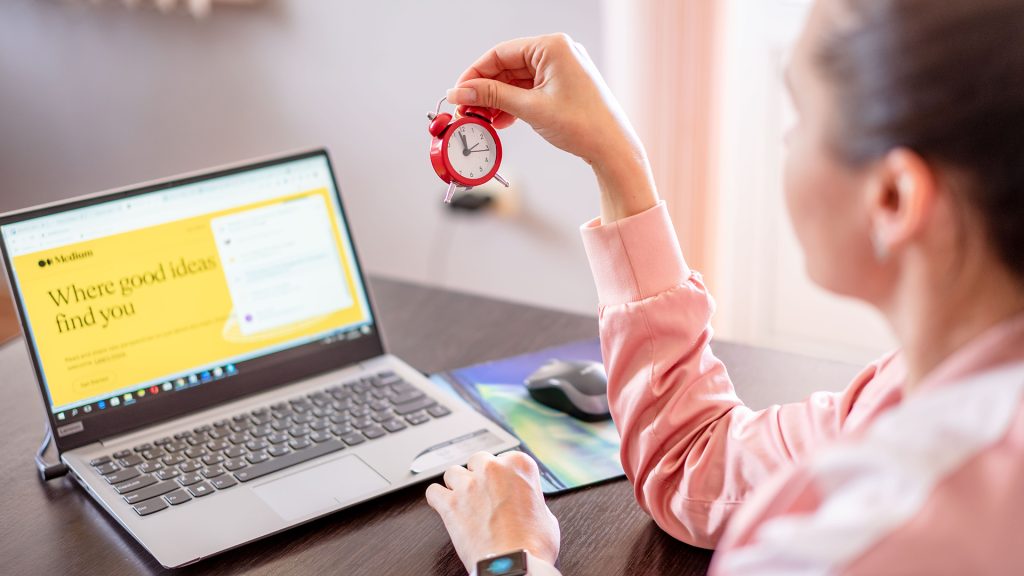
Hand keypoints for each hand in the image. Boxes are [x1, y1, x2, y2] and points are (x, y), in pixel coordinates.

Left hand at [425, 451, 559, 572]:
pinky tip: (445, 507)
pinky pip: (433, 491)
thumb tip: (525, 503)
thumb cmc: (532, 545)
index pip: (506, 458)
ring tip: (465, 503)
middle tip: (485, 496)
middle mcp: (492, 469)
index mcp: (519, 465)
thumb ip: (531, 499)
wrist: (513, 565)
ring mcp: (469, 485)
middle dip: (480, 476)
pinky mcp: (450, 503)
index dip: (504, 476)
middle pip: (478, 460)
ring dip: (458, 485)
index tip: (503, 487)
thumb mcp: (546, 515)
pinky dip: (438, 499)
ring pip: (453, 473)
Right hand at [446, 33, 657, 222]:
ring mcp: (561, 69)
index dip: (475, 73)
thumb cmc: (582, 125)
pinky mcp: (563, 86)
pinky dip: (514, 105)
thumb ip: (492, 96)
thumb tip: (461, 91)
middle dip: (486, 90)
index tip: (458, 92)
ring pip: (517, 81)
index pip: (501, 53)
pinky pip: (530, 90)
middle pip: (507, 66)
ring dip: (498, 100)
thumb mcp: (530, 108)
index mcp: (552, 46)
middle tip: (467, 110)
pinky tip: (501, 121)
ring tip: (482, 120)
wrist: (612, 149)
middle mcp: (558, 52)